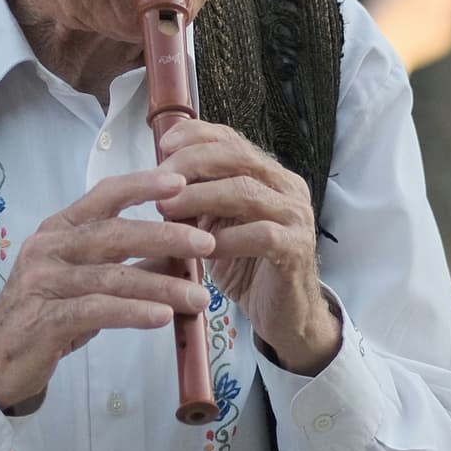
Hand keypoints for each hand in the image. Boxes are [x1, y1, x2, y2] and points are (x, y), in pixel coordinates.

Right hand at [0, 165, 214, 415]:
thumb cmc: (45, 313)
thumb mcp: (83, 280)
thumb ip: (123, 263)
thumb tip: (175, 254)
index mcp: (59, 229)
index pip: (104, 195)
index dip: (143, 185)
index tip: (181, 182)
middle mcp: (49, 248)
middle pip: (114, 233)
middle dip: (166, 236)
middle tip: (206, 244)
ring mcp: (44, 282)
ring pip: (112, 276)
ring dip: (162, 286)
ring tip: (199, 298)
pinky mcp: (45, 319)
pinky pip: (98, 310)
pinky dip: (134, 312)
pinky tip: (163, 317)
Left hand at [154, 119, 338, 374]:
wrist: (283, 314)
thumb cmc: (245, 266)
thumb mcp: (215, 227)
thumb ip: (195, 201)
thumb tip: (153, 179)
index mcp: (268, 174)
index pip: (232, 140)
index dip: (196, 136)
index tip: (163, 145)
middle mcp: (287, 186)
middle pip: (238, 157)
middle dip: (192, 163)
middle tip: (159, 181)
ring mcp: (296, 216)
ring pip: (245, 192)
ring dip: (201, 197)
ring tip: (167, 210)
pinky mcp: (297, 248)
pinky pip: (261, 235)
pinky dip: (228, 239)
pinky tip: (202, 249)